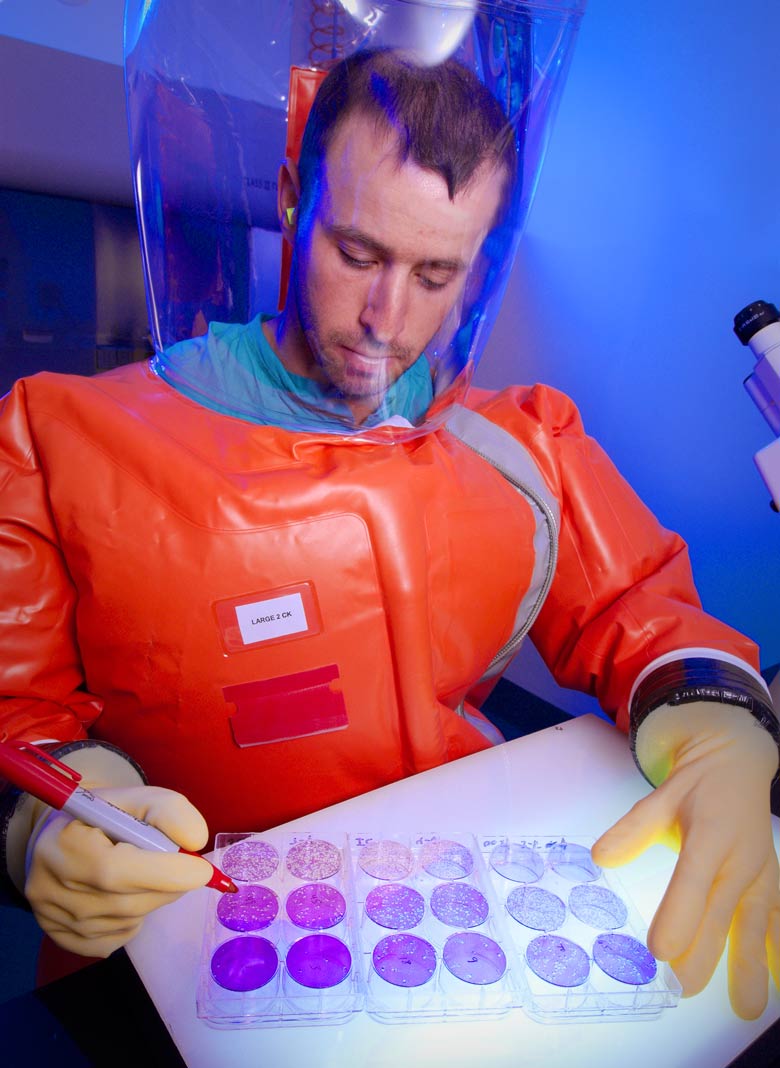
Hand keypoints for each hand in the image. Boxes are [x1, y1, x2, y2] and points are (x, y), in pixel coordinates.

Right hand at [25, 785, 212, 957]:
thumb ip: (171, 812)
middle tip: (180, 866)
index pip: (116, 871)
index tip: (202, 870)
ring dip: (152, 898)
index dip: (166, 874)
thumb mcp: (140, 798)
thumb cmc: (110, 814)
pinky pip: (119, 937)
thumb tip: (195, 841)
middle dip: (167, 885)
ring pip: (128, 921)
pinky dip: (134, 918)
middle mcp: (50, 887)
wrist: (69, 834)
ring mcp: (54, 919)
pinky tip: (123, 892)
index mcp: (65, 844)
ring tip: (142, 872)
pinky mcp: (63, 938)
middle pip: (128, 902)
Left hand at [592, 702, 779, 1018]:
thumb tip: (600, 856)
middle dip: (704, 952)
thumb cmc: (695, 785)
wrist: (738, 761)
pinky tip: (777, 983)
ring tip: (744, 1007)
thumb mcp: (661, 796)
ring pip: (756, 922)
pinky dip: (777, 950)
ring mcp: (761, 872)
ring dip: (750, 964)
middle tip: (683, 987)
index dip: (678, 914)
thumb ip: (634, 829)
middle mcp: (739, 857)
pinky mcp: (773, 881)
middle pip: (721, 910)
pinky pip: (778, 919)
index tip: (660, 950)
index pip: (691, 879)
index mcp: (709, 833)